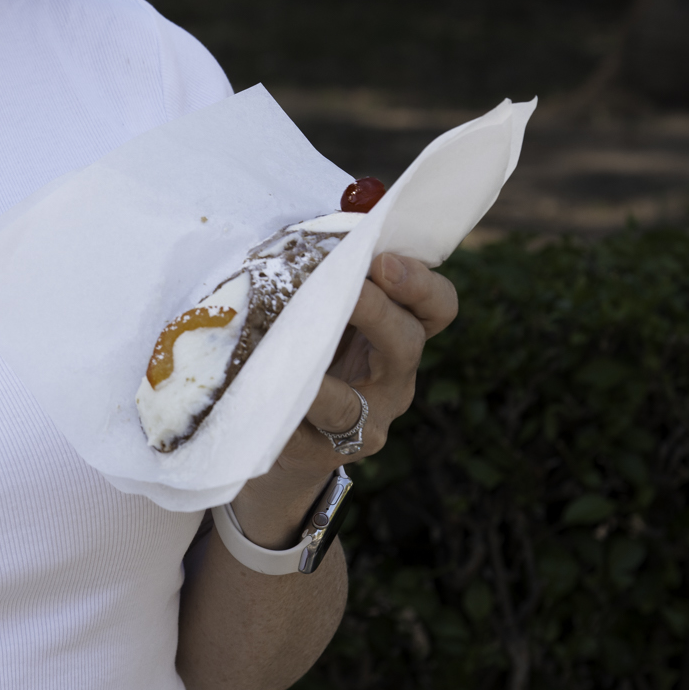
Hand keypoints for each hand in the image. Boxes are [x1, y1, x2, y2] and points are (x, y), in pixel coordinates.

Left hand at [228, 252, 459, 545]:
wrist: (277, 428)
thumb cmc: (304, 348)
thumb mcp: (323, 310)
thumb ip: (327, 278)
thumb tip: (304, 236)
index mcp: (401, 333)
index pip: (437, 307)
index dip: (419, 282)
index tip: (382, 259)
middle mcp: (395, 379)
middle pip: (407, 343)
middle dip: (376, 310)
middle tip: (347, 288)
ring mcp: (365, 423)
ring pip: (349, 404)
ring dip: (315, 375)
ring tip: (286, 349)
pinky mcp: (324, 453)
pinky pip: (299, 431)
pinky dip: (276, 407)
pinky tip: (251, 389)